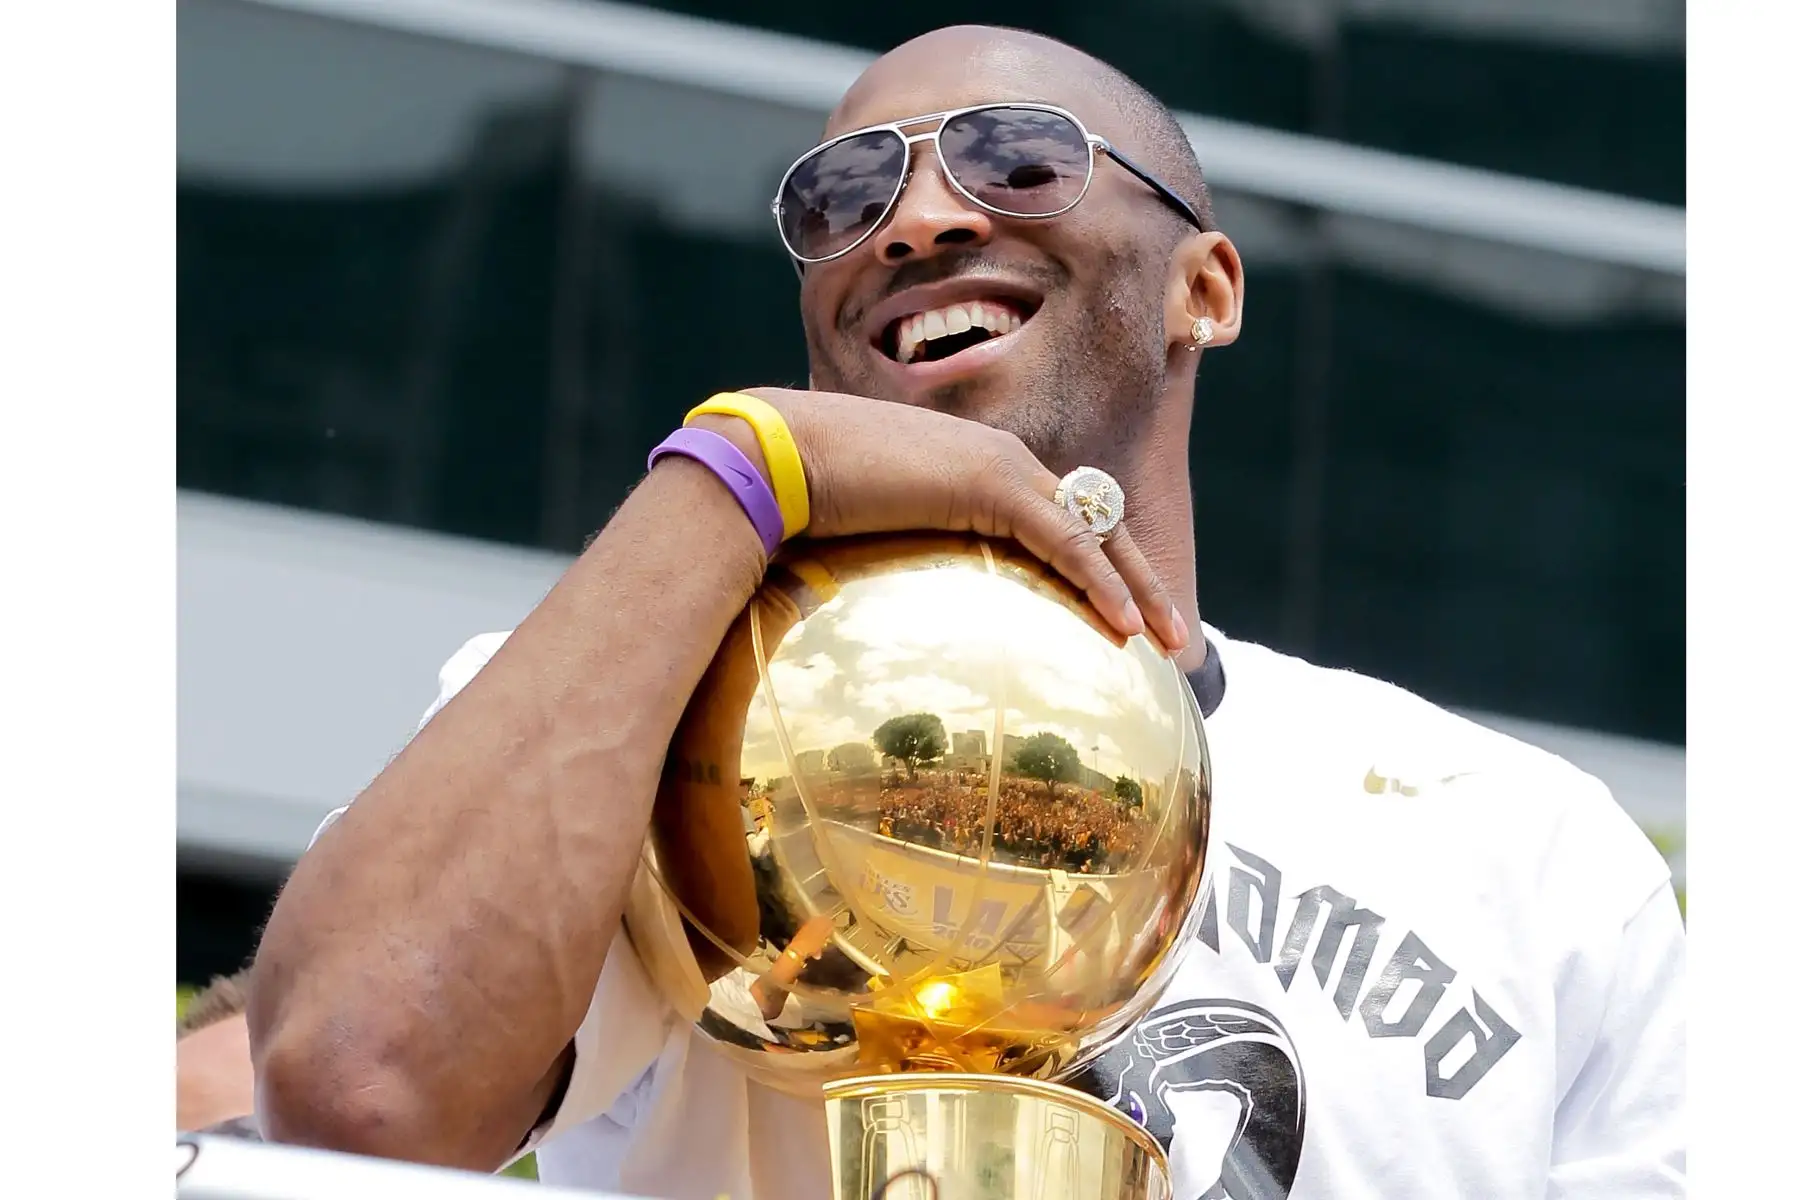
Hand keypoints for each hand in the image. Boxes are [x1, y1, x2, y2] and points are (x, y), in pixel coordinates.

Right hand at [730, 387, 1186, 652]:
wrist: (780, 456)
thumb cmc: (806, 497)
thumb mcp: (873, 528)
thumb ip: (906, 551)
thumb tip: (895, 612)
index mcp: (979, 467)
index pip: (1059, 517)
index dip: (1097, 564)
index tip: (1120, 612)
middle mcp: (1002, 460)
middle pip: (1094, 521)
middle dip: (1139, 578)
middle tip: (1172, 632)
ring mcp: (1001, 467)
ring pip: (1094, 532)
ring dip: (1138, 588)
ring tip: (1169, 640)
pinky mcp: (992, 486)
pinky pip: (1065, 542)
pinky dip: (1101, 583)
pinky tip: (1126, 627)